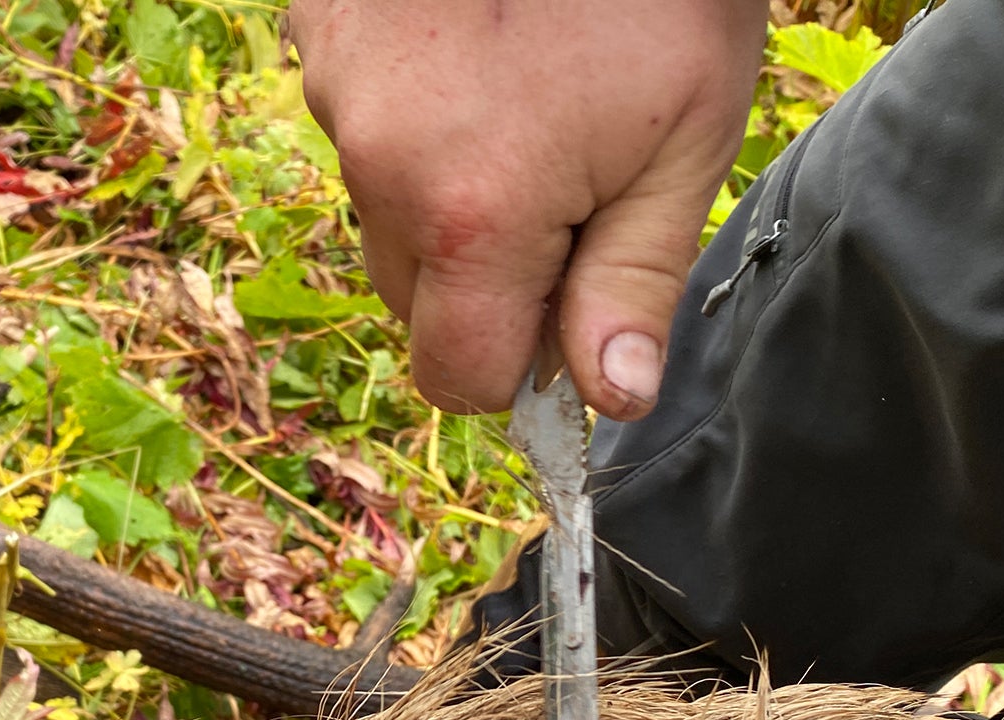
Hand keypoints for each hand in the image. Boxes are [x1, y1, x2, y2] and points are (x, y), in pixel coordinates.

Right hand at [288, 0, 763, 417]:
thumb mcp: (687, 135)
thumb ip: (636, 281)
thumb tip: (609, 398)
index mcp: (472, 214)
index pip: (454, 377)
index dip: (517, 367)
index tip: (569, 308)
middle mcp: (378, 164)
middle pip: (415, 298)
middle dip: (485, 277)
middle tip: (568, 185)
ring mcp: (333, 90)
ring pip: (384, 210)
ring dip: (445, 193)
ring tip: (526, 93)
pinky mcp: (316, 32)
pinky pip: (358, 124)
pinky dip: (412, 115)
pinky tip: (478, 46)